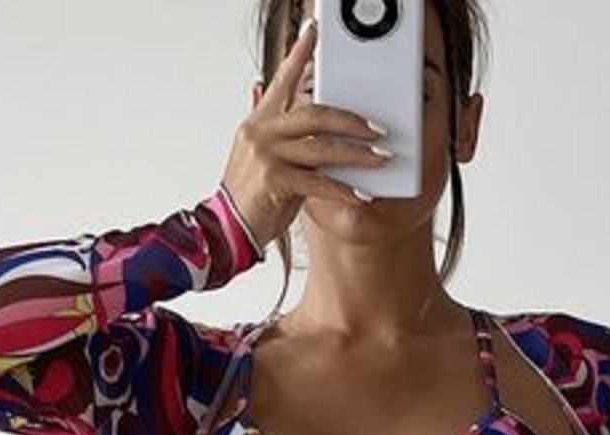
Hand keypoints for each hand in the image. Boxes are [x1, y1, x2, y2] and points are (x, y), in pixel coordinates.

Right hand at [220, 17, 388, 246]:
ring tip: (380, 159)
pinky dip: (343, 189)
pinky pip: (318, 182)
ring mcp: (267, 155)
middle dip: (352, 121)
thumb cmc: (251, 195)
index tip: (314, 32)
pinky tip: (361, 195)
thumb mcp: (260, 154)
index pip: (282, 80)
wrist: (228, 228)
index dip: (299, 54)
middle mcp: (262, 131)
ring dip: (357, 155)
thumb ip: (272, 126)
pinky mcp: (274, 181)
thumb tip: (268, 92)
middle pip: (315, 113)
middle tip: (378, 129)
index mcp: (260, 121)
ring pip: (322, 147)